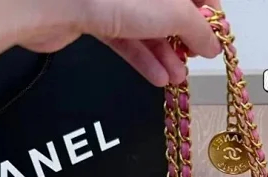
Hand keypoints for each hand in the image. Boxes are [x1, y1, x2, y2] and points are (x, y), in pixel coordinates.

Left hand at [21, 0, 222, 86]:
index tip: (215, 37)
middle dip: (185, 39)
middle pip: (170, 10)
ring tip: (177, 78)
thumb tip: (214, 46)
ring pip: (148, 27)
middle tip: (195, 60)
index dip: (208, 14)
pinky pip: (126, 39)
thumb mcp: (173, 13)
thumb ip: (199, 30)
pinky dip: (143, 59)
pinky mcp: (94, 16)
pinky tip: (158, 78)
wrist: (51, 2)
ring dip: (166, 55)